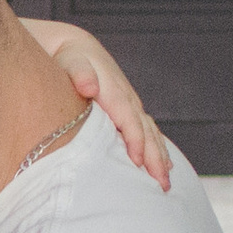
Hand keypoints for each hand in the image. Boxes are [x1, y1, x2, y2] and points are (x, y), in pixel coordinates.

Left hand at [23, 17, 170, 189]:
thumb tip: (89, 86)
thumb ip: (79, 73)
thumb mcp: (71, 61)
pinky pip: (147, 131)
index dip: (134, 140)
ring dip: (159, 157)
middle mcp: (127, 99)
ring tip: (165, 181)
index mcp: (113, 90)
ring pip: (150, 133)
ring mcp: (130, 105)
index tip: (137, 163)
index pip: (128, 118)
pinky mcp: (129, 110)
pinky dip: (156, 148)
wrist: (74, 48)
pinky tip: (163, 165)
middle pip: (145, 130)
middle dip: (154, 157)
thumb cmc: (67, 58)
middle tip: (161, 184)